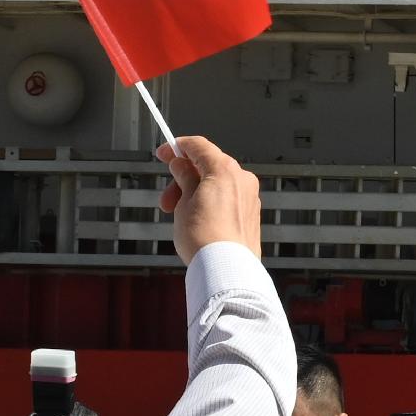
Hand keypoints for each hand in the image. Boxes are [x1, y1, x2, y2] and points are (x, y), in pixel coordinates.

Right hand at [159, 135, 263, 262]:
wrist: (226, 269)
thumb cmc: (205, 238)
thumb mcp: (183, 202)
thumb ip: (184, 178)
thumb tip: (182, 166)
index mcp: (225, 170)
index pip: (199, 146)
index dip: (177, 147)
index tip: (164, 154)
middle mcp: (242, 180)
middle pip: (208, 167)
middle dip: (183, 180)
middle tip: (167, 199)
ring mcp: (249, 198)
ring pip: (217, 185)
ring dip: (194, 194)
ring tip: (179, 216)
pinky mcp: (251, 216)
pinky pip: (227, 200)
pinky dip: (210, 203)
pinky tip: (196, 222)